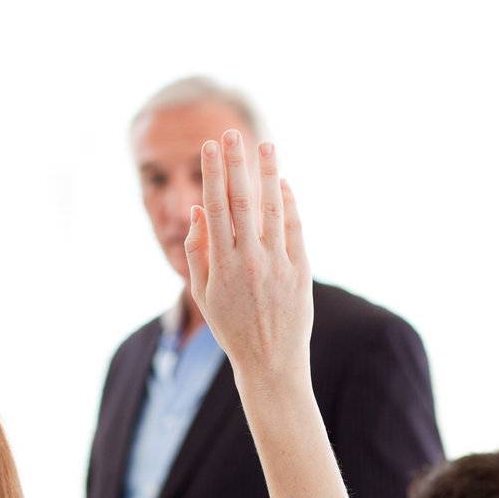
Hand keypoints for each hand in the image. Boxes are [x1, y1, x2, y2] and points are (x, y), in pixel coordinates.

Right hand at [184, 130, 311, 384]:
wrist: (271, 363)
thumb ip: (197, 251)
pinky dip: (289, 203)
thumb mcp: (203, 295)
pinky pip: (295, 228)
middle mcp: (250, 261)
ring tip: (267, 145)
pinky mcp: (301, 272)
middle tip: (232, 134)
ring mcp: (278, 265)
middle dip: (236, 164)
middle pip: (242, 201)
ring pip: (273, 209)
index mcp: (222, 266)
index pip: (215, 208)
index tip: (210, 147)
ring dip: (269, 173)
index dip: (212, 174)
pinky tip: (283, 184)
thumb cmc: (232, 328)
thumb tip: (199, 209)